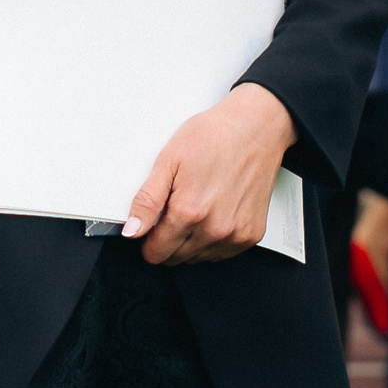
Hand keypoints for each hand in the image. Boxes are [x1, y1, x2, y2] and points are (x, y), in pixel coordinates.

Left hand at [125, 82, 296, 264]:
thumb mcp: (168, 160)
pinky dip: (215, 238)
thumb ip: (147, 201)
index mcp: (189, 212)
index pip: (156, 253)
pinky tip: (216, 211)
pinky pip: (223, 253)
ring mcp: (235, 234)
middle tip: (178, 206)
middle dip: (169, 239)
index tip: (155, 223)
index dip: (149, 238)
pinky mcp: (252, 235)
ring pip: (199, 258)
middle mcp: (214, 229)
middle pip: (176, 258)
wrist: (255, 128)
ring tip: (200, 204)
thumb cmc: (214, 137)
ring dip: (192, 240)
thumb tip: (132, 230)